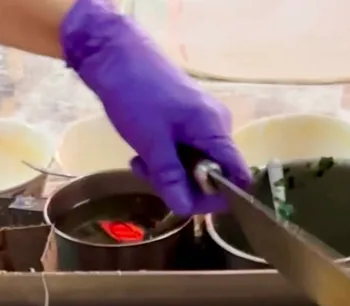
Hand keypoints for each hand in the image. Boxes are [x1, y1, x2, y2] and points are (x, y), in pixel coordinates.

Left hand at [61, 0, 251, 215]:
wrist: (112, 52)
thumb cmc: (136, 93)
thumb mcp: (152, 143)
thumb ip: (171, 178)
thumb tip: (185, 209)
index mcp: (215, 130)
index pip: (236, 176)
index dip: (217, 198)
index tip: (187, 202)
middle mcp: (215, 127)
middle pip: (212, 175)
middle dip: (183, 186)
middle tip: (151, 177)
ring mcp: (201, 122)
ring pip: (194, 166)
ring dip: (168, 174)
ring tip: (140, 164)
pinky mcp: (185, 120)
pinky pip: (183, 152)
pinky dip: (164, 160)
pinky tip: (141, 156)